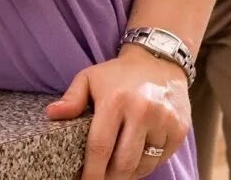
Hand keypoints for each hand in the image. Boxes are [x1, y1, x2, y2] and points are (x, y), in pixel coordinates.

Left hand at [46, 47, 190, 178]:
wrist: (159, 61)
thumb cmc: (117, 74)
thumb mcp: (89, 78)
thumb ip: (71, 98)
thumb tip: (51, 114)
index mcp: (115, 101)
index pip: (100, 147)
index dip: (90, 171)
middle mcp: (142, 112)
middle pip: (123, 163)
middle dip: (109, 178)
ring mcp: (164, 122)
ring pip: (143, 164)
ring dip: (127, 174)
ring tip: (115, 172)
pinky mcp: (178, 130)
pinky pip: (160, 159)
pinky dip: (145, 166)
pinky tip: (134, 163)